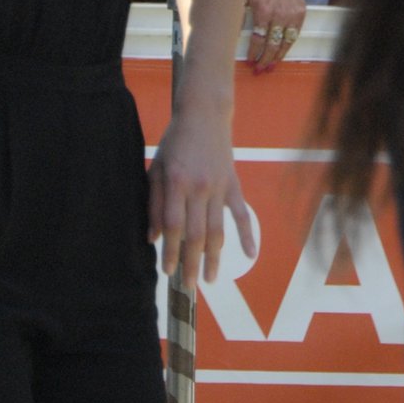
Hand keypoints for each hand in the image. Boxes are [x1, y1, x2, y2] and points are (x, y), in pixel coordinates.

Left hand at [149, 98, 255, 290]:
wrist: (204, 115)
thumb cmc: (174, 143)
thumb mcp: (156, 168)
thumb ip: (155, 203)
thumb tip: (154, 237)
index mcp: (176, 183)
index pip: (174, 225)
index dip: (171, 251)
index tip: (168, 271)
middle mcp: (199, 187)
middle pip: (196, 234)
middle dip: (192, 263)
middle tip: (189, 286)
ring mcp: (219, 187)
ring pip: (217, 229)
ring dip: (214, 257)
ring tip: (210, 279)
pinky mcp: (234, 185)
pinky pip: (241, 214)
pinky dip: (247, 235)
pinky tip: (249, 255)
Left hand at [245, 0, 304, 72]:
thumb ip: (238, 13)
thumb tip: (230, 32)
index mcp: (263, 11)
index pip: (258, 39)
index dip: (254, 52)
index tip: (250, 61)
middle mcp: (279, 15)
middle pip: (272, 45)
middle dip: (265, 60)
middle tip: (259, 69)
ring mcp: (291, 15)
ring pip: (285, 43)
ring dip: (277, 57)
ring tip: (271, 66)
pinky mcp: (300, 14)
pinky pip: (294, 35)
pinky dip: (287, 46)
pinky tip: (281, 53)